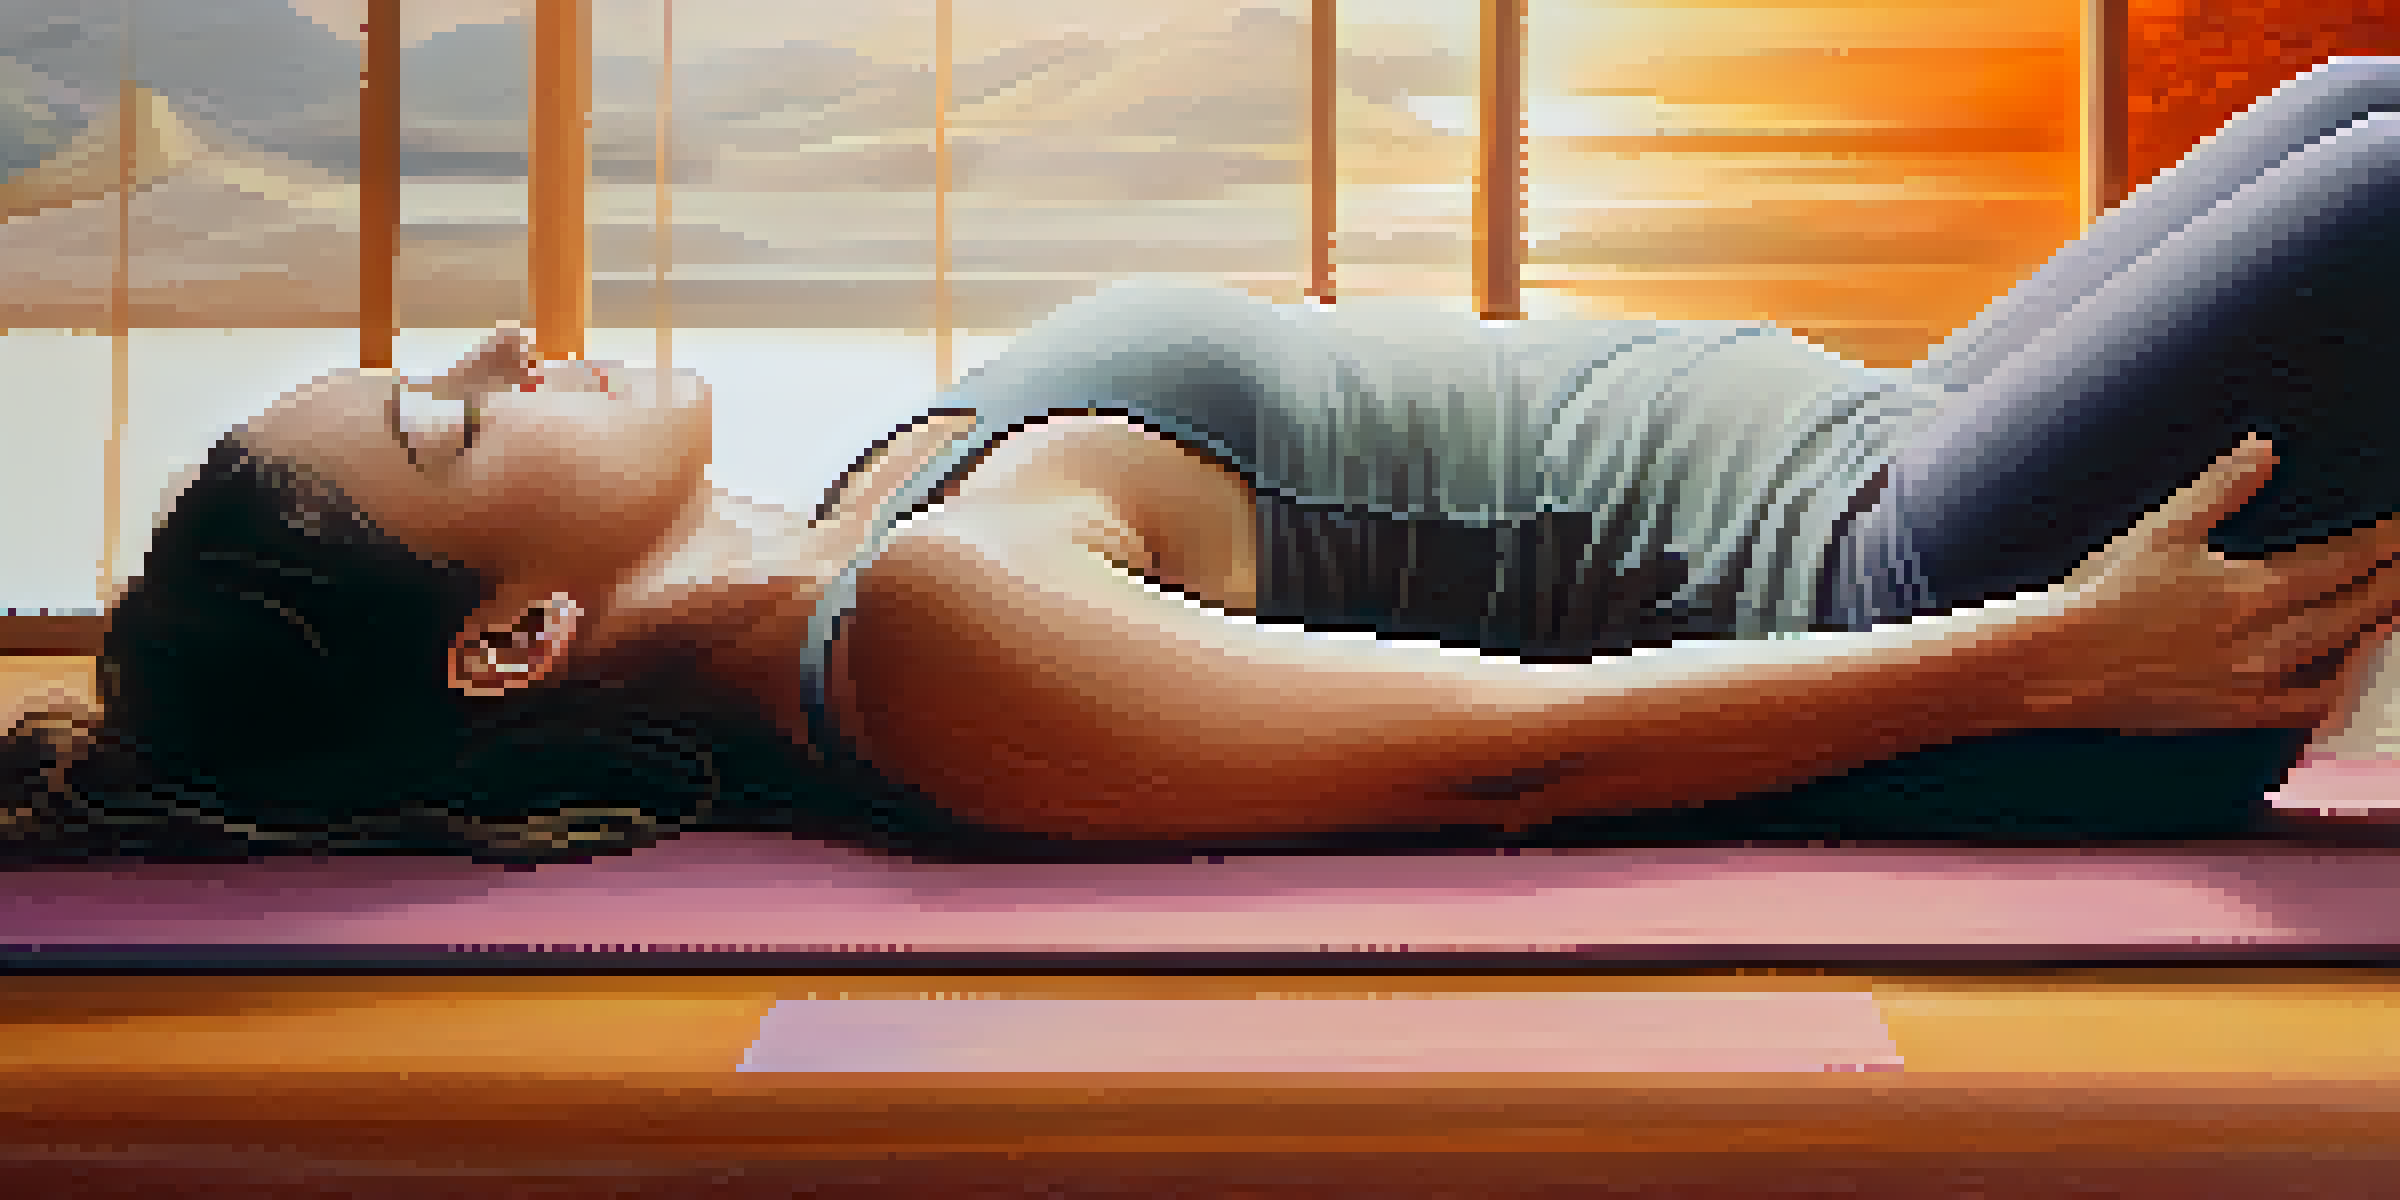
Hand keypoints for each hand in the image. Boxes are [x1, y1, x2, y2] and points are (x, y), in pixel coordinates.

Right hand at [2025, 434, 2399, 733]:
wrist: (2058, 664)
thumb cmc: (2100, 597)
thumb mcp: (2160, 530)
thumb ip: (2221, 488)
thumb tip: (2265, 449)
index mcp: (2251, 591)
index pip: (2346, 559)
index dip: (2386, 538)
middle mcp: (2265, 642)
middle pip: (2360, 607)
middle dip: (2395, 578)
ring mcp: (2255, 683)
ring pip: (2344, 653)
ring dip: (2378, 624)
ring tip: (2394, 601)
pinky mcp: (2235, 712)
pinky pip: (2308, 705)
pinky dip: (2339, 684)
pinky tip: (2347, 668)